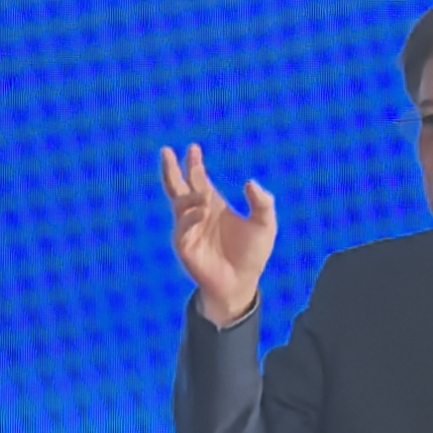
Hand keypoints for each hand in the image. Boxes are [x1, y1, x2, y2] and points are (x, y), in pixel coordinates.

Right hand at [159, 144, 277, 326]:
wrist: (241, 283)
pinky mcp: (185, 245)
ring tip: (203, 195)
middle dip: (172, 169)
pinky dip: (190, 218)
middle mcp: (197, 213)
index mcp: (212, 204)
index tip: (194, 148)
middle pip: (178, 186)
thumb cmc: (252, 255)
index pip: (198, 179)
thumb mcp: (265, 225)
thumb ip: (262, 204)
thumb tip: (250, 182)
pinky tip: (202, 211)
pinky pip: (183, 228)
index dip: (194, 164)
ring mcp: (189, 229)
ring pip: (178, 204)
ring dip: (188, 196)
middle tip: (167, 151)